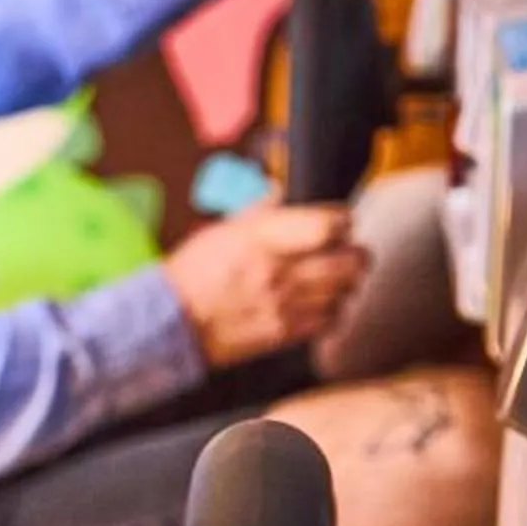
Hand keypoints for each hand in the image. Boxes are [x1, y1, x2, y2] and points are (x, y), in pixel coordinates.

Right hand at [162, 204, 366, 365]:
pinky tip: (319, 305)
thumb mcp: (222, 229)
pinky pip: (331, 321)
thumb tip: (282, 193)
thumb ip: (260, 211)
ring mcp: (284, 304)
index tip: (339, 224)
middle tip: (347, 253)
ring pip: (345, 292)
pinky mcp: (285, 333)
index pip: (330, 225)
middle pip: (350, 261)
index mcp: (263, 238)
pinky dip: (332, 312)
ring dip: (344, 284)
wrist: (171, 321)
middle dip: (355, 254)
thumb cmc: (191, 274)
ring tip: (333, 280)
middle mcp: (279, 270)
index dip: (342, 222)